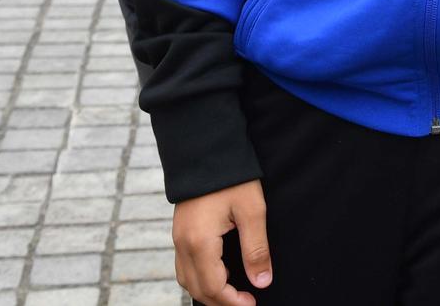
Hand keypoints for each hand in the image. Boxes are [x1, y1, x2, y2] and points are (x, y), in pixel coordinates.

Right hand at [173, 180, 269, 305]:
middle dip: (220, 302)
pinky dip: (199, 278)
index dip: (233, 302)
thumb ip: (256, 249)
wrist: (207, 149)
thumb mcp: (252, 211)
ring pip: (187, 280)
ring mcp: (178, 238)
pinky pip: (184, 266)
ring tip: (232, 294)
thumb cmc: (232, 177)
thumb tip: (261, 281)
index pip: (213, 288)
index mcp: (200, 242)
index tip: (252, 303)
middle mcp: (183, 244)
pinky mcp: (179, 231)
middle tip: (245, 303)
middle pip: (197, 289)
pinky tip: (218, 274)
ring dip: (208, 292)